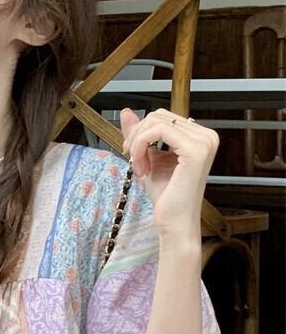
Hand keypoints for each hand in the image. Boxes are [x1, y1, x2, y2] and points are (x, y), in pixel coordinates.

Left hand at [119, 108, 218, 242]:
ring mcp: (204, 142)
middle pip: (158, 116)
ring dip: (138, 144)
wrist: (174, 221)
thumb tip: (126, 112)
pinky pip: (157, 131)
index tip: (132, 152)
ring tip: (139, 167)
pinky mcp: (195, 150)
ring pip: (155, 122)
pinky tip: (143, 167)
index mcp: (200, 136)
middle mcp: (207, 136)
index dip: (141, 132)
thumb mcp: (148, 157)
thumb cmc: (166, 195)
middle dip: (138, 137)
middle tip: (133, 160)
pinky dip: (141, 146)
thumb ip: (139, 134)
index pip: (163, 117)